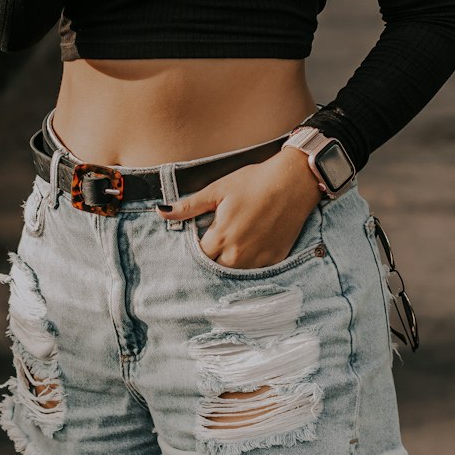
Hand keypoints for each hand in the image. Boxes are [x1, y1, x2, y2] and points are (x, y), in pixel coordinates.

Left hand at [158, 149, 322, 268]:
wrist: (293, 181)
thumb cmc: (254, 181)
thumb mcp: (218, 190)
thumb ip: (189, 206)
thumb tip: (161, 212)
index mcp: (221, 237)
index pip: (198, 256)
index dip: (197, 247)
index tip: (200, 238)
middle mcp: (238, 255)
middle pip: (215, 268)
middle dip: (212, 258)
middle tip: (216, 241)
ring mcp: (258, 259)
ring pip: (234, 273)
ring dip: (229, 263)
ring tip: (233, 244)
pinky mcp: (274, 259)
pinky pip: (255, 271)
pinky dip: (250, 263)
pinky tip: (251, 246)